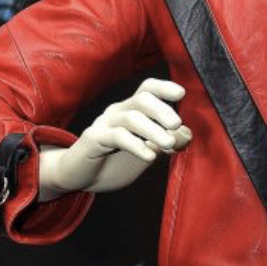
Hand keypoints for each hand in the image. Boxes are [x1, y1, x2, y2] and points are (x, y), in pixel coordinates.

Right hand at [38, 78, 192, 200]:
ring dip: (153, 130)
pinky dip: (135, 145)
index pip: (148, 89)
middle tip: (176, 124)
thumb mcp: (145, 153)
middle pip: (141, 99)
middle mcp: (118, 112)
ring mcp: (105, 124)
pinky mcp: (94, 139)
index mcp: (132, 111)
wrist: (79, 178)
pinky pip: (116, 137)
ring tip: (169, 144)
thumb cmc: (114, 162)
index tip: (182, 93)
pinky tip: (150, 156)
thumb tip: (187, 134)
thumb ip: (165, 144)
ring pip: (131, 118)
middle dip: (162, 109)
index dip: (164, 87)